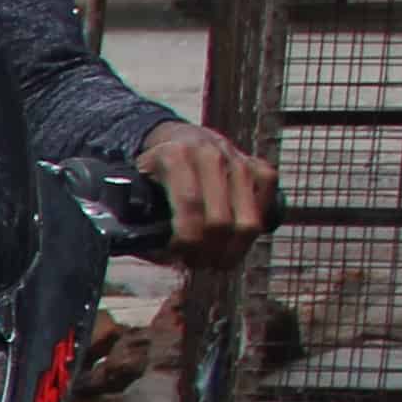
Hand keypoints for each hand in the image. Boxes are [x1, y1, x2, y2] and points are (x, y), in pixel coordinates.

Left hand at [137, 120, 276, 268]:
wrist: (180, 138)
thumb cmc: (156, 172)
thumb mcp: (136, 186)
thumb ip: (137, 216)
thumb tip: (153, 250)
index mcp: (176, 156)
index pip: (190, 205)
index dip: (186, 240)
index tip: (178, 254)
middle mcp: (211, 155)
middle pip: (220, 221)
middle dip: (207, 252)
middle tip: (196, 263)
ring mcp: (240, 161)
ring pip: (248, 222)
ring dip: (232, 251)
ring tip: (215, 260)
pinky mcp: (261, 168)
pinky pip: (265, 211)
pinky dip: (250, 234)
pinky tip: (231, 240)